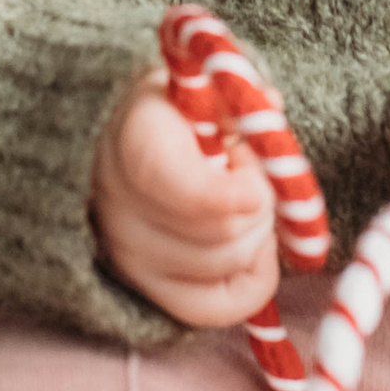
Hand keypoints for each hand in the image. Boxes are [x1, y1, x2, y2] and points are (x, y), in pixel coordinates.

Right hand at [91, 65, 280, 326]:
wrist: (121, 139)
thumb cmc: (175, 108)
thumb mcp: (202, 83)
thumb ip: (236, 92)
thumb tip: (270, 106)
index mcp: (133, 142)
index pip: (183, 190)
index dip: (236, 193)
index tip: (252, 166)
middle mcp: (119, 209)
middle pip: (223, 234)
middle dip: (260, 201)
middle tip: (250, 171)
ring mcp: (128, 256)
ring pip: (228, 267)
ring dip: (258, 233)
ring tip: (244, 200)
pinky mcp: (148, 289)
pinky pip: (216, 307)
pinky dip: (253, 280)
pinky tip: (255, 246)